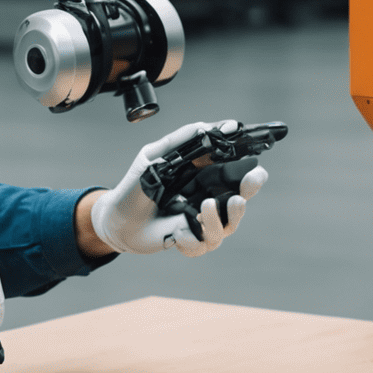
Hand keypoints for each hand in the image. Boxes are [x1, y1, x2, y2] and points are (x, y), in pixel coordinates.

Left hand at [88, 120, 268, 256]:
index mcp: (203, 179)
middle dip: (248, 192)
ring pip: (225, 228)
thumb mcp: (155, 155)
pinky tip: (176, 233)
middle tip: (248, 186)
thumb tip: (208, 126)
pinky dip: (190, 240)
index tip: (256, 164)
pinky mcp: (190, 243)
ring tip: (204, 206)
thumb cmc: (137, 185)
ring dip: (217, 219)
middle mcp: (207, 201)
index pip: (233, 173)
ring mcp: (200, 224)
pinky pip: (201, 246)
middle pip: (239, 200)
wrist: (116, 218)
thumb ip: (181, 140)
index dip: (248, 170)